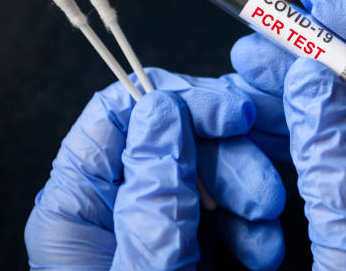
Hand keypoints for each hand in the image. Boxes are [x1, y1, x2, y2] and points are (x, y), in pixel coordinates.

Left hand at [25, 68, 284, 269]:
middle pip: (170, 132)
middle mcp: (114, 200)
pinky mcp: (188, 233)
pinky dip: (251, 216)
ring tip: (266, 232)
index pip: (117, 114)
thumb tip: (162, 113)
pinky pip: (223, 199)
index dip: (177, 101)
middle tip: (263, 195)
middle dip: (226, 154)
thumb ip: (154, 197)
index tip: (232, 113)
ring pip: (205, 162)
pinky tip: (264, 244)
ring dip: (247, 187)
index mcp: (78, 205)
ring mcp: (154, 214)